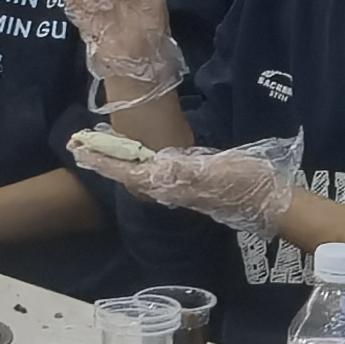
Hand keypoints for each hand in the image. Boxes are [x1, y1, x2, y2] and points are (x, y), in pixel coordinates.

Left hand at [70, 127, 295, 236]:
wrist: (265, 200)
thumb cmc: (242, 182)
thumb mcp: (214, 170)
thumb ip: (184, 171)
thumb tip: (154, 167)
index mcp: (170, 184)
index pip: (127, 171)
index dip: (103, 160)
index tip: (79, 148)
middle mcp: (167, 189)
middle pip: (126, 173)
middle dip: (103, 160)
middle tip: (79, 143)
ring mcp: (177, 188)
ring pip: (136, 173)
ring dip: (116, 160)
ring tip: (98, 145)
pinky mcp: (188, 184)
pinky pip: (151, 172)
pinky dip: (135, 162)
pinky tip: (137, 154)